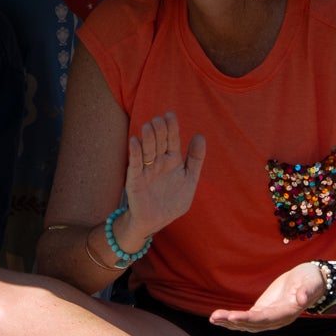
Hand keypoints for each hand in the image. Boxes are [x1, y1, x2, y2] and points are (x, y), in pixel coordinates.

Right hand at [119, 111, 204, 242]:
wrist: (156, 221)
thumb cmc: (173, 201)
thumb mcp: (190, 180)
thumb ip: (196, 159)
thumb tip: (200, 135)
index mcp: (173, 160)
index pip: (172, 140)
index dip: (172, 127)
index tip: (170, 114)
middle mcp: (159, 161)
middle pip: (159, 142)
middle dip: (160, 130)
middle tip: (159, 119)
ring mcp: (146, 169)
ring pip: (147, 150)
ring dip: (148, 138)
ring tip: (148, 125)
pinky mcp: (135, 180)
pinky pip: (135, 164)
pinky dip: (135, 153)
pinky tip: (135, 140)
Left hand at [210, 262, 328, 333]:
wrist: (312, 281)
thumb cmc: (312, 281)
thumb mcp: (311, 283)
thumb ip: (306, 292)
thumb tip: (301, 300)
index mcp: (287, 313)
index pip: (265, 318)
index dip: (248, 319)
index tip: (233, 317)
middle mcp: (276, 320)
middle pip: (252, 324)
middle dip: (233, 321)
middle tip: (215, 318)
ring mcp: (269, 317)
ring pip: (247, 324)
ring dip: (229, 322)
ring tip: (213, 319)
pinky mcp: (263, 311)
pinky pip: (247, 318)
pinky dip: (233, 319)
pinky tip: (221, 318)